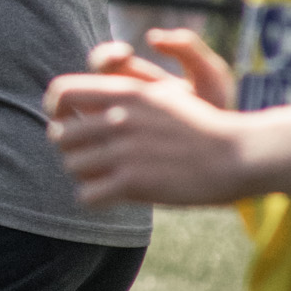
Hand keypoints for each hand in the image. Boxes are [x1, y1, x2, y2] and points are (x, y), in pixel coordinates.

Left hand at [46, 31, 245, 205]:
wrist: (237, 155)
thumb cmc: (201, 128)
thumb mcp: (162, 97)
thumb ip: (124, 97)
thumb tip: (88, 104)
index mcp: (125, 92)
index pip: (60, 91)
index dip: (54, 108)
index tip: (64, 121)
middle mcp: (119, 118)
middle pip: (59, 134)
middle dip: (71, 148)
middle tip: (91, 157)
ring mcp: (124, 150)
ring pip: (72, 166)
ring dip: (85, 174)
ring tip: (106, 177)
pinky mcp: (133, 182)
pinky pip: (87, 195)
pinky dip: (95, 199)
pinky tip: (113, 196)